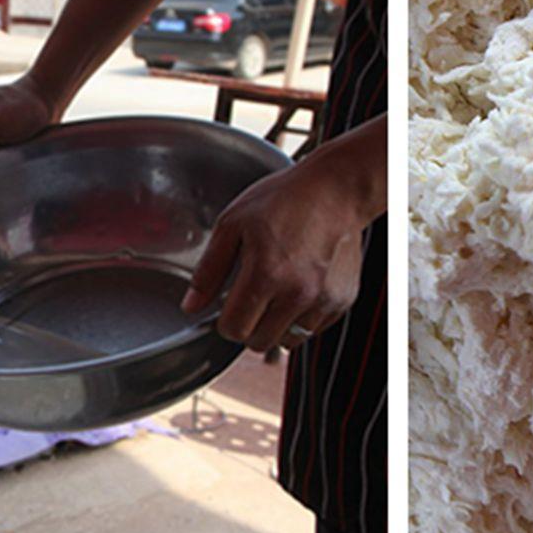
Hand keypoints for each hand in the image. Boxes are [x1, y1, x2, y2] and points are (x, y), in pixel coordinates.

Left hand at [181, 156, 368, 351]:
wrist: (336, 190)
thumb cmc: (284, 200)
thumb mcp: (233, 225)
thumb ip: (209, 270)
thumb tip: (191, 307)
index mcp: (266, 274)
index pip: (234, 330)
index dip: (225, 321)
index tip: (229, 307)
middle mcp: (297, 293)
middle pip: (260, 342)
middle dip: (249, 326)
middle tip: (253, 299)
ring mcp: (323, 299)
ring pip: (288, 340)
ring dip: (277, 326)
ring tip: (279, 293)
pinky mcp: (342, 300)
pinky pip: (314, 329)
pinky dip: (303, 317)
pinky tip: (301, 288)